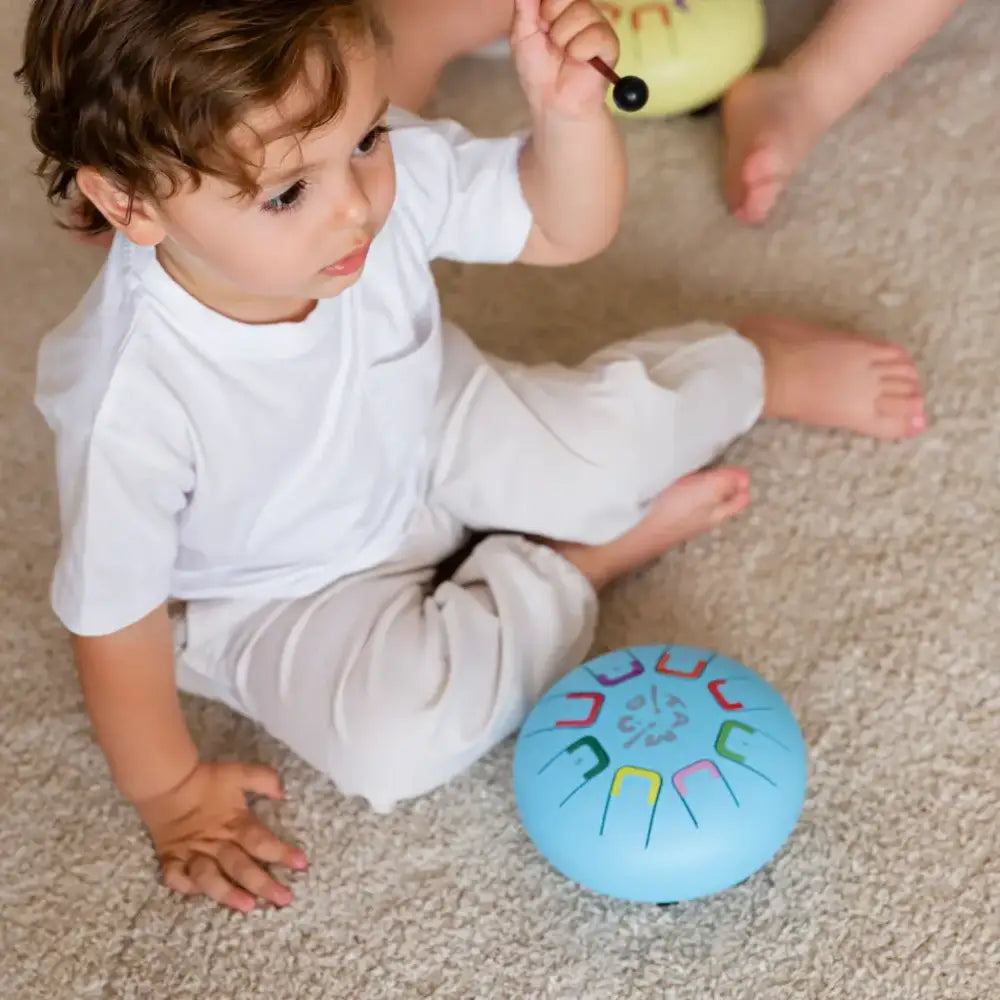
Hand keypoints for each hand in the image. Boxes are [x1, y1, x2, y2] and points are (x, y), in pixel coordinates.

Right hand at [135, 761, 307, 912]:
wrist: (167, 781)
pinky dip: (185, 887)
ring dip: (228, 894)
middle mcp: (216, 842)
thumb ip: (264, 779)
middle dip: (264, 884)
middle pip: (241, 866)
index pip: (261, 841)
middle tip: (284, 899)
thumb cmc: (208, 780)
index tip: (302, 864)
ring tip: (248, 907)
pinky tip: (198, 895)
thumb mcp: (240, 772)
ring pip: (210, 878)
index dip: (282, 853)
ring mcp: (192, 853)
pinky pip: (175, 878)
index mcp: (234, 823)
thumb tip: (282, 793)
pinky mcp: (171, 858)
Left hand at [510, 0, 619, 117]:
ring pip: (582, 12)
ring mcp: (597, 25)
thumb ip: (526, 4)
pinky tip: (578, 61)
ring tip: (564, 55)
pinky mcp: (610, 44)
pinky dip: (580, 51)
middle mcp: (581, 10)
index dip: (545, 6)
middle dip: (552, 19)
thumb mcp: (522, 33)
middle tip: (551, 41)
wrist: (551, 100)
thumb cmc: (536, 69)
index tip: (539, 25)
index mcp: (561, 5)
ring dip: (564, 39)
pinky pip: (596, 35)